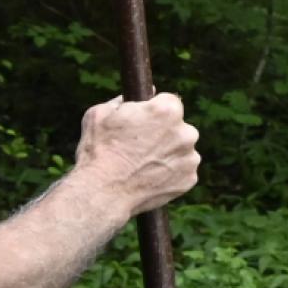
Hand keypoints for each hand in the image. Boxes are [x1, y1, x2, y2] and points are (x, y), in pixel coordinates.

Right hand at [76, 93, 199, 216]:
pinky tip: (149, 177)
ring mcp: (190, 157)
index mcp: (168, 110)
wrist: (102, 192)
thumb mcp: (101, 113)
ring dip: (167, 153)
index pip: (168, 102)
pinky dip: (169, 173)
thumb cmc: (98, 150)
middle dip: (162, 132)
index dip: (152, 111)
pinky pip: (181, 170)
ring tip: (141, 163)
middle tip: (139, 146)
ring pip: (181, 149)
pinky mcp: (189, 179)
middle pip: (178, 127)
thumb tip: (139, 95)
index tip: (142, 121)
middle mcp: (186, 132)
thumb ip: (124, 100)